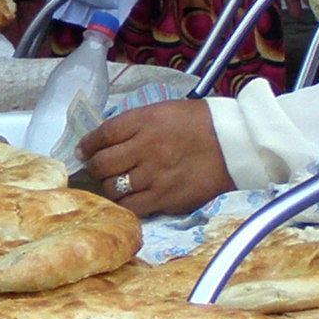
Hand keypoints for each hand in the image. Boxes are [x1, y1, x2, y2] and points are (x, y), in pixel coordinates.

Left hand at [76, 100, 232, 218]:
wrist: (234, 144)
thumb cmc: (199, 123)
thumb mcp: (164, 111)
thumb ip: (134, 124)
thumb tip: (104, 140)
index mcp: (145, 121)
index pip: (103, 134)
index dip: (88, 144)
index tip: (83, 151)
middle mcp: (146, 148)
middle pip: (102, 164)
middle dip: (94, 168)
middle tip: (97, 170)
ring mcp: (155, 175)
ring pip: (113, 188)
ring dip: (108, 187)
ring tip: (114, 184)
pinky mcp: (166, 198)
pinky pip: (132, 207)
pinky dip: (124, 205)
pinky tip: (127, 200)